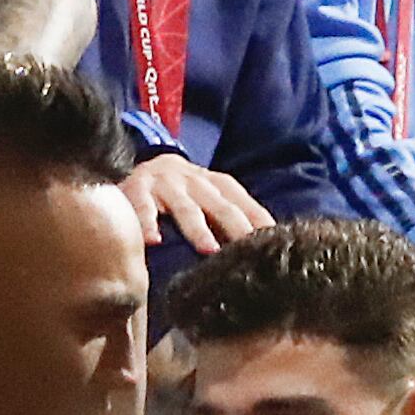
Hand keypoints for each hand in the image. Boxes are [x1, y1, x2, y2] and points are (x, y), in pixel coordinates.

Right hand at [124, 153, 269, 249]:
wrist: (148, 164)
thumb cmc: (188, 193)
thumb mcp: (213, 199)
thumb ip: (234, 220)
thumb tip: (264, 250)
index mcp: (218, 186)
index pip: (244, 204)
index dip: (259, 221)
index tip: (275, 241)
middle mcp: (196, 183)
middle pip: (221, 207)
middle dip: (237, 227)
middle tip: (250, 251)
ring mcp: (168, 185)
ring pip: (187, 208)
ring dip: (199, 229)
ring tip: (209, 249)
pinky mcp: (138, 189)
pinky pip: (143, 207)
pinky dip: (147, 223)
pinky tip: (153, 241)